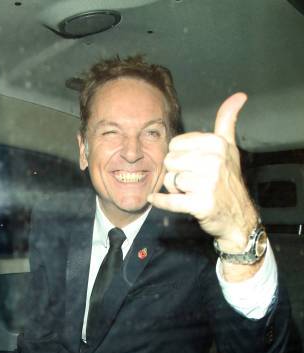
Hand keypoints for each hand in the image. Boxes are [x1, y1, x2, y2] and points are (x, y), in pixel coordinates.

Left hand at [148, 93, 258, 253]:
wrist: (237, 216)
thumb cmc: (228, 179)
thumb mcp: (229, 148)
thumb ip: (227, 121)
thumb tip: (239, 96)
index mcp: (217, 144)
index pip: (175, 144)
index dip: (179, 156)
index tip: (192, 165)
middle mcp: (214, 161)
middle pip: (170, 161)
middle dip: (175, 172)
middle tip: (190, 181)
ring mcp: (208, 184)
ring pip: (169, 180)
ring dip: (173, 189)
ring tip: (189, 192)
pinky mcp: (201, 204)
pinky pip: (170, 200)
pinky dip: (160, 202)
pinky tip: (154, 199)